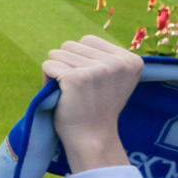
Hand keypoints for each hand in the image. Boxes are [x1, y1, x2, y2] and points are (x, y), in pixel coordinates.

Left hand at [41, 36, 141, 171]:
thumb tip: (82, 42)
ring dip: (56, 71)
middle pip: (70, 45)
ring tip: (69, 92)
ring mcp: (98, 69)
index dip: (79, 58)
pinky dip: (46, 79)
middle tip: (76, 89)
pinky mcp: (78, 78)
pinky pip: (48, 65)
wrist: (92, 138)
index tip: (88, 81)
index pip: (88, 40)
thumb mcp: (112, 78)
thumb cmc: (96, 107)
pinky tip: (60, 95)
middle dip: (66, 64)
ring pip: (57, 53)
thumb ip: (104, 58)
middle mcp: (118, 62)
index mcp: (131, 60)